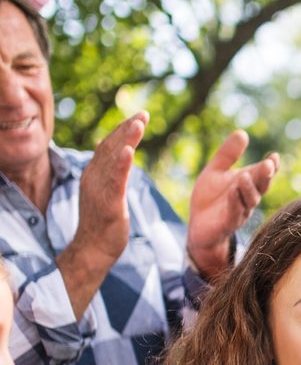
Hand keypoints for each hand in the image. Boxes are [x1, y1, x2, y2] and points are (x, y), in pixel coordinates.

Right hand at [73, 111, 147, 268]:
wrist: (92, 250)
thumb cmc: (102, 222)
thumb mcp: (104, 191)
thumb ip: (107, 170)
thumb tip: (109, 147)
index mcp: (94, 174)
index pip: (108, 145)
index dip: (123, 130)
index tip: (139, 116)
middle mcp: (94, 178)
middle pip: (110, 147)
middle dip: (127, 129)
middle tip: (143, 114)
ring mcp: (99, 190)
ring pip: (113, 160)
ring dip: (125, 140)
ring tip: (138, 124)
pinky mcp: (108, 204)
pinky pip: (115, 181)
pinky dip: (121, 165)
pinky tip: (128, 151)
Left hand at [186, 130, 279, 278]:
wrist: (199, 226)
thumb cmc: (211, 198)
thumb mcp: (216, 171)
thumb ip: (228, 154)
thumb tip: (242, 132)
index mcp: (248, 184)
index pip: (263, 174)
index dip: (271, 166)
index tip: (274, 156)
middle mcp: (248, 198)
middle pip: (260, 186)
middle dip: (265, 176)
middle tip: (268, 164)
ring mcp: (239, 211)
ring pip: (249, 200)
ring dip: (248, 189)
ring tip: (245, 176)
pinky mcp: (226, 223)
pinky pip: (233, 213)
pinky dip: (234, 202)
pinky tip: (232, 192)